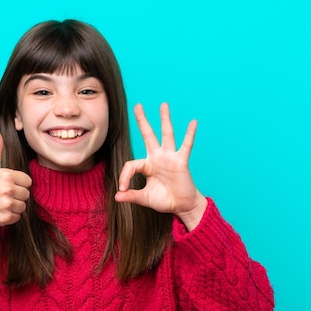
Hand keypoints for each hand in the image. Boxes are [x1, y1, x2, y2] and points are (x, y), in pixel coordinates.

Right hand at [0, 132, 31, 226]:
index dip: (19, 184)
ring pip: (23, 206)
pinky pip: (18, 216)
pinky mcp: (5, 217)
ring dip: (14, 206)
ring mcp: (6, 204)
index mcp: (6, 175)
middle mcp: (7, 189)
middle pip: (26, 194)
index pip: (27, 181)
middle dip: (17, 196)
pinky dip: (11, 216)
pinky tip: (0, 211)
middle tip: (3, 195)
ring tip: (2, 203)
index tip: (7, 186)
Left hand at [115, 103, 206, 229]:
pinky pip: (186, 146)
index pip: (131, 165)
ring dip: (165, 120)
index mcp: (147, 165)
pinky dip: (190, 134)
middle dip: (142, 121)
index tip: (123, 189)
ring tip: (163, 105)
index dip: (124, 176)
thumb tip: (116, 196)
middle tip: (137, 106)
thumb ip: (131, 196)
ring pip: (166, 135)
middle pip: (148, 136)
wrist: (181, 206)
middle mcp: (157, 157)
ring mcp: (170, 158)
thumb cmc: (164, 200)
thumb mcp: (144, 198)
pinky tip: (193, 122)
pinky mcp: (181, 162)